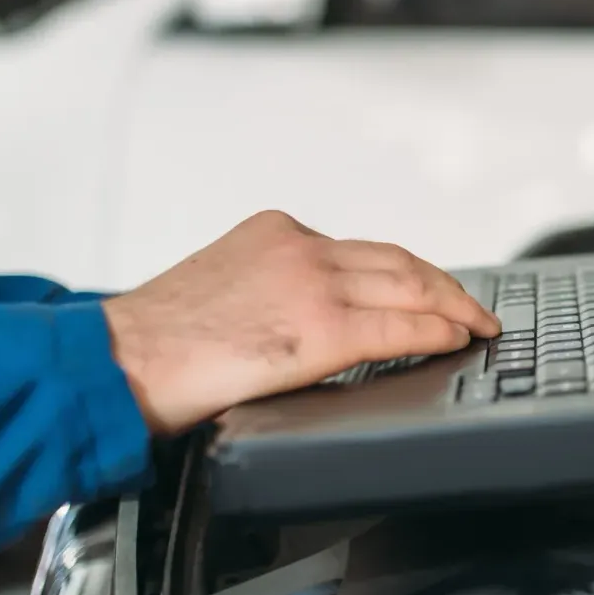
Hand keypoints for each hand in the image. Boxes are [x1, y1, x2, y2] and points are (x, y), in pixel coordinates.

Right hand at [102, 210, 499, 434]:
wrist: (117, 361)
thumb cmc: (154, 342)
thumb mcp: (220, 286)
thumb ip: (270, 288)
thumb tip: (301, 320)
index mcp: (275, 232)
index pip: (362, 250)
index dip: (405, 272)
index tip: (428, 289)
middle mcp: (300, 247)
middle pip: (399, 260)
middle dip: (444, 286)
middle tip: (472, 308)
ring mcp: (313, 284)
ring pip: (410, 286)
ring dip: (453, 306)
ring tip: (476, 324)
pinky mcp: (320, 328)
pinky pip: (399, 326)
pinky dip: (437, 330)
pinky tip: (455, 340)